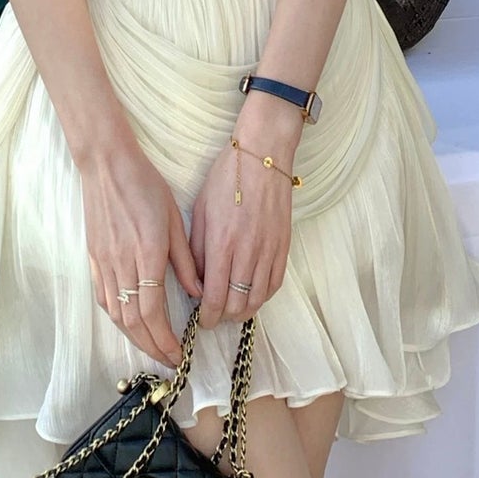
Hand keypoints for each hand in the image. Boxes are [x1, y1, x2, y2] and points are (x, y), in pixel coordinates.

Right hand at [79, 134, 203, 369]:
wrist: (107, 165)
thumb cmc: (146, 186)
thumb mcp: (175, 220)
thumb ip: (185, 261)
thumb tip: (196, 294)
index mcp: (146, 255)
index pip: (153, 313)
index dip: (166, 339)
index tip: (180, 353)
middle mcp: (122, 264)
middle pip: (133, 322)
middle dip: (152, 347)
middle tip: (169, 360)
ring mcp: (104, 263)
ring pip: (116, 315)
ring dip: (134, 338)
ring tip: (152, 347)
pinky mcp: (94, 258)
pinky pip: (103, 298)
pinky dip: (117, 317)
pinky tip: (128, 323)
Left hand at [189, 89, 301, 331]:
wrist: (264, 156)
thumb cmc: (226, 178)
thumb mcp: (200, 210)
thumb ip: (195, 249)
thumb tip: (195, 280)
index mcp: (221, 243)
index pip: (214, 296)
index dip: (207, 316)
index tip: (200, 321)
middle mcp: (247, 252)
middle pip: (236, 304)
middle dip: (223, 317)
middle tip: (213, 316)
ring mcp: (268, 250)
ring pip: (258, 300)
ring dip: (243, 311)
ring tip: (232, 310)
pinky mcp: (283, 246)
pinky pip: (275, 284)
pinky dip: (263, 297)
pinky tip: (252, 295)